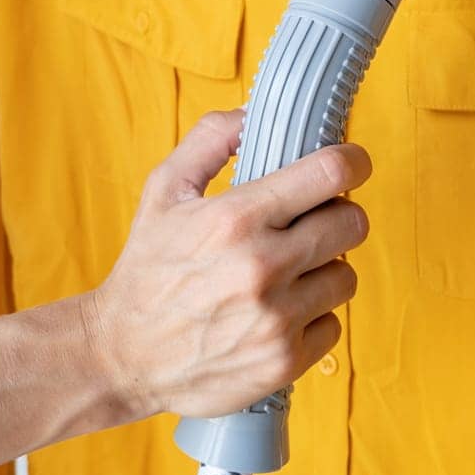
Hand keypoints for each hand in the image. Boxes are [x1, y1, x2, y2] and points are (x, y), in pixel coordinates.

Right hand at [85, 108, 371, 421]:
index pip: (331, 174)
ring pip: (346, 275)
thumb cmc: (146, 268)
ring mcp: (277, 318)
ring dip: (325, 269)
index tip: (352, 163)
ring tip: (289, 272)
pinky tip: (279, 312)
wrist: (121, 355)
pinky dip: (313, 317)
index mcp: (237, 217)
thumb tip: (254, 112)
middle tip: (313, 221)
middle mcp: (263, 266)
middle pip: (352, 223)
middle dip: (338, 215)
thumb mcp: (164, 190)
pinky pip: (333, 325)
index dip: (352, 162)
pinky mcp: (284, 361)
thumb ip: (210, 139)